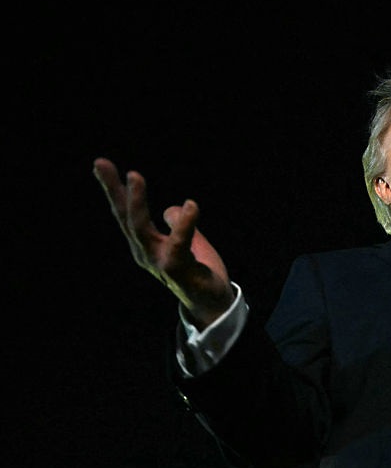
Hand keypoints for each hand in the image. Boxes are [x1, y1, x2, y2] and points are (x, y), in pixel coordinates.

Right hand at [93, 157, 234, 327]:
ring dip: (136, 202)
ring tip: (135, 176)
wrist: (213, 304)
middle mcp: (146, 252)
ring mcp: (158, 261)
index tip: (101, 164)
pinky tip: (192, 205)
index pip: (126, 213)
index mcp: (145, 244)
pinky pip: (178, 243)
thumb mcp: (188, 242)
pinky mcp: (177, 269)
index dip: (114, 189)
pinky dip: (184, 224)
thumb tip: (172, 209)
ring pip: (140, 228)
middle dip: (113, 189)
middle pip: (124, 217)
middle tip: (101, 163)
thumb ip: (178, 225)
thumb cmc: (198, 272)